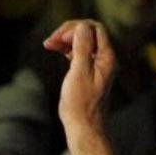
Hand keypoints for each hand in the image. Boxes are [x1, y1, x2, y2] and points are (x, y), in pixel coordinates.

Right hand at [44, 19, 116, 136]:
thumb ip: (82, 47)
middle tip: (50, 41)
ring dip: (66, 40)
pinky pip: (79, 52)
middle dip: (69, 32)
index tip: (59, 38)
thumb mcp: (80, 72)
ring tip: (49, 45)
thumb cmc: (81, 104)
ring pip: (82, 42)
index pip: (94, 28)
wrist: (84, 128)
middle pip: (88, 33)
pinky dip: (67, 49)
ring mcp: (97, 66)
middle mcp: (104, 60)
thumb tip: (81, 26)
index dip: (75, 28)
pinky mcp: (88, 73)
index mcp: (106, 57)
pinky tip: (57, 51)